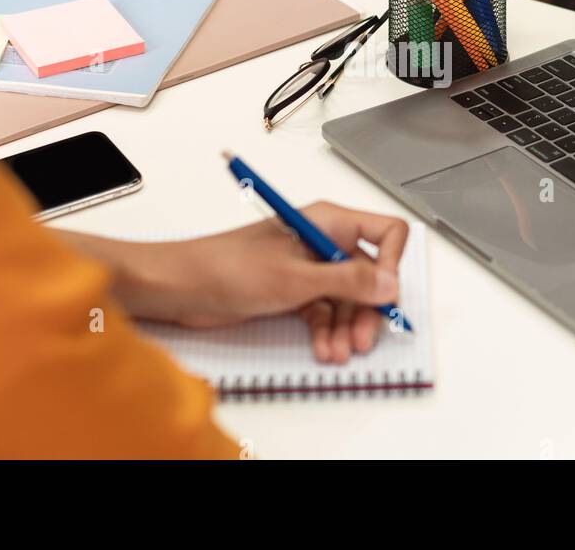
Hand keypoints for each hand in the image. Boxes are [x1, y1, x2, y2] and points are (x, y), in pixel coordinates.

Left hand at [118, 202, 408, 363]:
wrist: (182, 286)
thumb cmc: (228, 268)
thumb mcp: (296, 278)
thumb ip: (347, 280)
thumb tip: (389, 283)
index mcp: (328, 222)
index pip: (384, 232)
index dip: (392, 263)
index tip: (384, 295)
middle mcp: (322, 241)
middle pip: (368, 274)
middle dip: (368, 308)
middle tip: (362, 340)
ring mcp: (308, 267)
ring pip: (347, 298)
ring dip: (346, 327)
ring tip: (337, 352)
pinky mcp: (293, 290)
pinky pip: (324, 311)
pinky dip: (326, 331)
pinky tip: (322, 349)